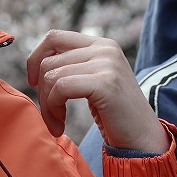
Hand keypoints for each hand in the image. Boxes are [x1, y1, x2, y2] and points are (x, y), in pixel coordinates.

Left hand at [26, 30, 169, 153]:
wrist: (143, 139)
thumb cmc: (115, 116)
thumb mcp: (95, 81)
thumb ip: (74, 66)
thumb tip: (36, 64)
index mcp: (102, 44)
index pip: (55, 36)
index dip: (35, 58)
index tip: (33, 83)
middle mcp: (105, 48)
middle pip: (49, 60)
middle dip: (41, 91)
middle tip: (50, 116)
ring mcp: (107, 63)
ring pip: (52, 75)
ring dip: (47, 105)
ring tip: (56, 123)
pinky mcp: (105, 82)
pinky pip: (61, 88)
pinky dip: (53, 108)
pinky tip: (60, 124)